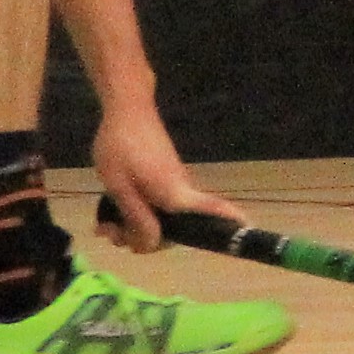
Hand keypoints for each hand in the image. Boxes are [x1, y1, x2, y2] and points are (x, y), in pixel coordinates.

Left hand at [89, 104, 233, 254]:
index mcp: (175, 194)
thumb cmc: (121, 146)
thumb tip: (154, 244)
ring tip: (104, 225)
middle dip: (142, 240)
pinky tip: (110, 214)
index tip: (248, 226)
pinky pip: (154, 207)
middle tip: (110, 233)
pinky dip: (135, 214)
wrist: (126, 109)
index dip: (229, 220)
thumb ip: (137, 217)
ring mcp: (172, 186)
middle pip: (173, 231)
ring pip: (160, 220)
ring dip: (132, 228)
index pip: (212, 208)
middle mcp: (180, 192)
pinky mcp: (163, 180)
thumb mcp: (120, 186)